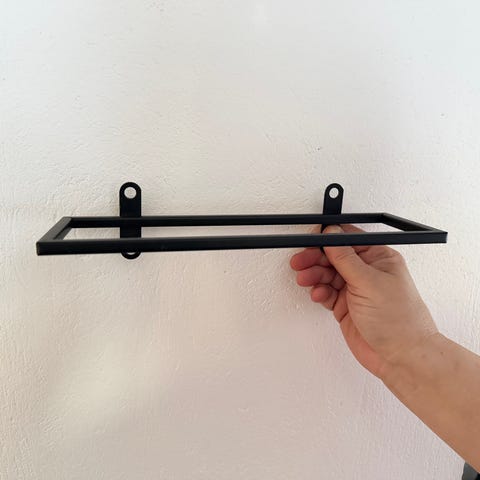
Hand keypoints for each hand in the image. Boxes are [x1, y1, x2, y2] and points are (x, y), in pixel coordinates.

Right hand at [289, 224, 438, 378]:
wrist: (401, 357)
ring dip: (314, 275)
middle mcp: (367, 271)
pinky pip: (326, 292)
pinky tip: (318, 294)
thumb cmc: (399, 320)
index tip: (310, 242)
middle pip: (334, 256)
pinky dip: (319, 292)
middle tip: (300, 262)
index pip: (348, 240)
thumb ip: (345, 258)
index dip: (328, 239)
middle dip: (316, 258)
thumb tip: (331, 235)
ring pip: (327, 274)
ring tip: (306, 279)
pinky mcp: (345, 306)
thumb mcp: (369, 281)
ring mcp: (356, 289)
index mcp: (379, 258)